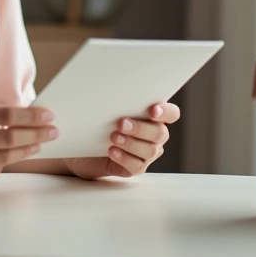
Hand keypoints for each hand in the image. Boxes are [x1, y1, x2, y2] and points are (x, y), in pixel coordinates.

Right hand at [0, 103, 57, 186]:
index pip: (6, 115)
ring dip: (26, 150)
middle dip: (37, 134)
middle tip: (53, 131)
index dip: (31, 116)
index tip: (48, 115)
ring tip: (39, 144)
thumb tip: (20, 119)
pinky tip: (13, 156)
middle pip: (10, 138)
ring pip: (5, 157)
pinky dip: (5, 162)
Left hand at [65, 102, 180, 179]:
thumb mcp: (106, 107)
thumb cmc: (98, 121)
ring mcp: (147, 153)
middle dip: (141, 128)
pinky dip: (125, 158)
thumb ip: (116, 100)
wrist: (83, 146)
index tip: (152, 110)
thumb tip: (110, 89)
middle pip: (160, 133)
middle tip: (120, 123)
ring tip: (113, 137)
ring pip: (150, 151)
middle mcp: (154, 135)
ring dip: (131, 143)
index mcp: (153, 116)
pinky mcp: (136, 167)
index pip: (171, 113)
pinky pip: (137, 166)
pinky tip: (112, 151)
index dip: (166, 112)